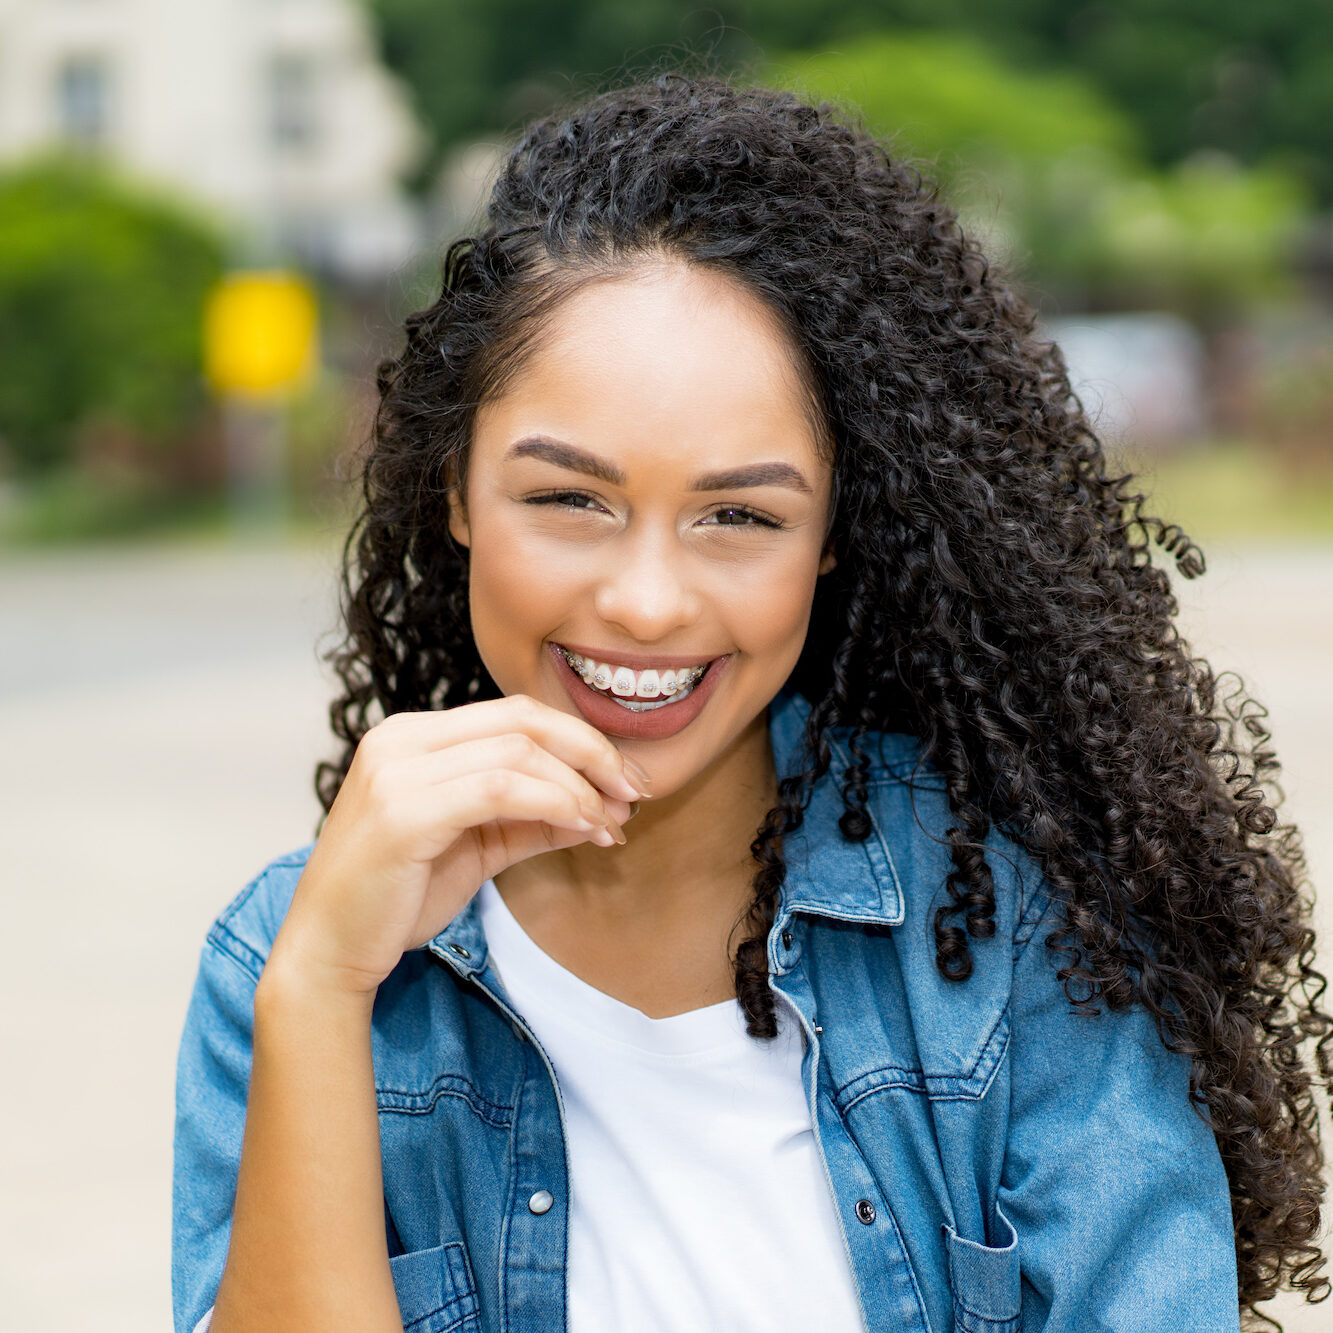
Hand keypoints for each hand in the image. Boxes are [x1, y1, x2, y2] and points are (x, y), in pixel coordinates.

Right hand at [268, 694, 646, 996]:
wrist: (328, 952)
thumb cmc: (396, 899)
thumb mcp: (478, 848)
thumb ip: (533, 821)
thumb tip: (603, 809)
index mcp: (412, 737)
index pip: (513, 715)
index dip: (579, 739)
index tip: (622, 780)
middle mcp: (400, 739)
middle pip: (522, 719)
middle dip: (590, 751)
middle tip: (632, 792)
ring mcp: (397, 770)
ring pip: (517, 752)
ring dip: (579, 786)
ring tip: (610, 823)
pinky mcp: (403, 810)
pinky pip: (500, 788)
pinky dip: (555, 803)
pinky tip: (584, 828)